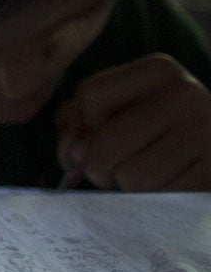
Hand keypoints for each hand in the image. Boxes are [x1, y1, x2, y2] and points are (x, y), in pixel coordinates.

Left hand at [57, 55, 210, 190]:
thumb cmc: (160, 134)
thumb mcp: (120, 112)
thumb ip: (81, 121)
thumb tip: (74, 155)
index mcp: (159, 70)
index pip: (90, 94)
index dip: (83, 125)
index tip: (101, 133)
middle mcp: (186, 94)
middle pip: (104, 143)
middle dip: (99, 167)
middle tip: (121, 166)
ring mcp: (205, 132)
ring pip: (129, 177)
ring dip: (127, 187)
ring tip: (148, 176)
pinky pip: (158, 199)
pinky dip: (154, 201)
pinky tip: (168, 187)